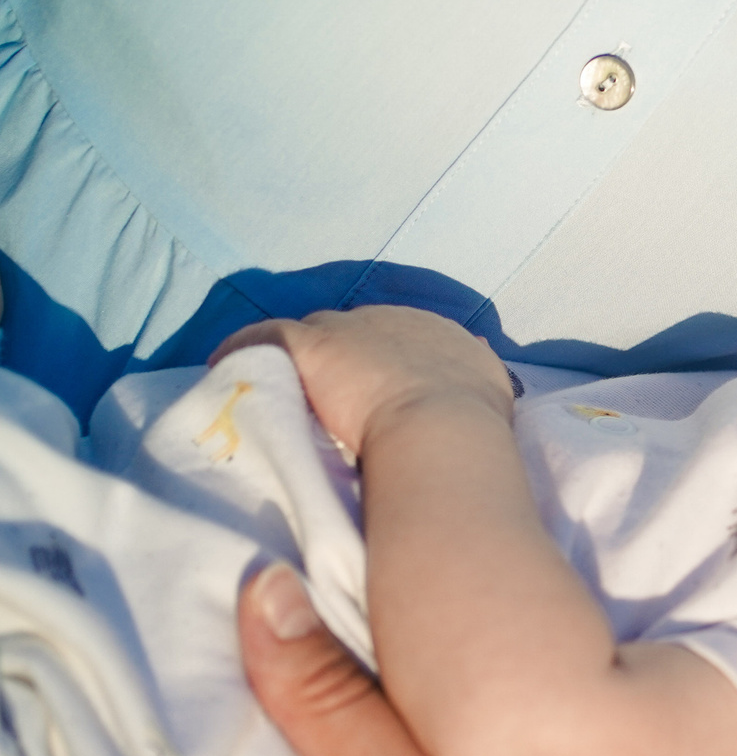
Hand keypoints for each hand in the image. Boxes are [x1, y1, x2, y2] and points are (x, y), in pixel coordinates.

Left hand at [210, 306, 513, 458]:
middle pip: (358, 333)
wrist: (445, 433)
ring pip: (316, 335)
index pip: (402, 342)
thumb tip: (476, 364)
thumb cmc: (471, 434)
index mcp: (442, 337)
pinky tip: (228, 371)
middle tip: (332, 399)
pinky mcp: (310, 345)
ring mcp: (353, 330)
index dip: (387, 368)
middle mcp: (398, 321)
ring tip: (287, 391)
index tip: (376, 396)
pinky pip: (265, 339)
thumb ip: (476, 380)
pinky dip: (244, 354)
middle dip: (346, 360)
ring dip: (303, 361)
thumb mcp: (489, 399)